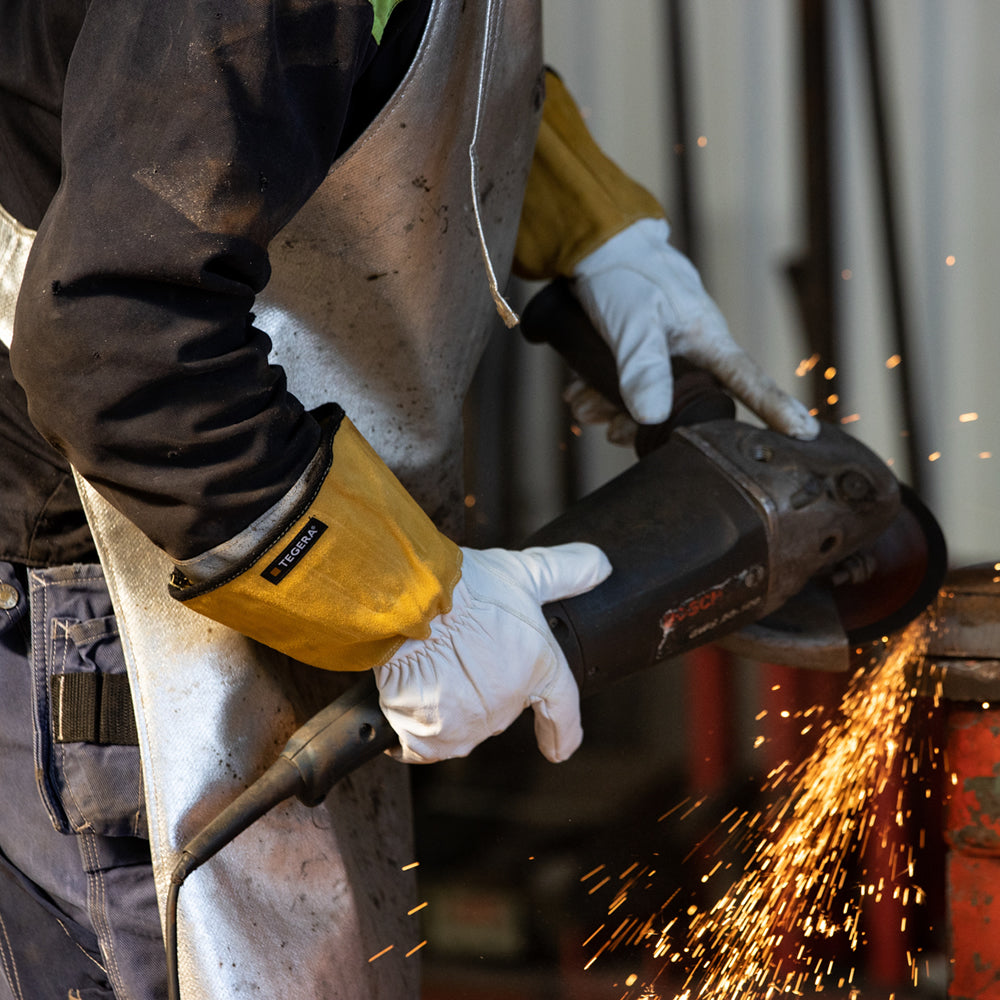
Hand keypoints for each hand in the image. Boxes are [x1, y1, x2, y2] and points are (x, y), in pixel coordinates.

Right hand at [373, 543, 611, 763]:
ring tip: (430, 664)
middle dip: (480, 684)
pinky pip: (421, 741)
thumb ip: (564, 571)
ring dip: (445, 702)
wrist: (411, 606)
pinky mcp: (427, 739)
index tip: (560, 748)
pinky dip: (413, 724)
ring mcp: (468, 727)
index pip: (562, 710)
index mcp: (540, 671)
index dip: (563, 732)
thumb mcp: (524, 574)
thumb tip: (600, 565)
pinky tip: (406, 695)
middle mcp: (508, 706)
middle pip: (497, 705)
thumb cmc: (467, 590)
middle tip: (459, 650)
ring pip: (459, 722)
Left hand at [572, 217, 818, 439]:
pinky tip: (577, 394)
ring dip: (612, 412)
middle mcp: (692, 355)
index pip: (749, 380)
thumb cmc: (624, 275)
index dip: (776, 408)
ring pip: (646, 407)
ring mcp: (664, 359)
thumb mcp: (633, 321)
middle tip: (613, 428)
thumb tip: (654, 418)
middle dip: (644, 427)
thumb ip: (643, 367)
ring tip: (584, 404)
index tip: (803, 434)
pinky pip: (622, 395)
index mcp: (707, 339)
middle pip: (682, 411)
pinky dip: (598, 399)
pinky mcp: (637, 361)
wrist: (592, 249)